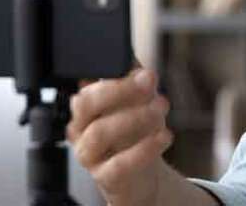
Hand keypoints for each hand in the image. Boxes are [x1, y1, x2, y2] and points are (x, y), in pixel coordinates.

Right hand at [69, 67, 173, 204]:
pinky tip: (165, 135)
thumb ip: (137, 81)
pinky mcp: (105, 177)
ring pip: (100, 132)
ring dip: (135, 116)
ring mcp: (89, 154)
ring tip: (161, 107)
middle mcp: (81, 127)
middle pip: (85, 104)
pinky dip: (145, 147)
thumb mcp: (140, 101)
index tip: (142, 71)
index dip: (112, 75)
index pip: (86, 84)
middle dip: (119, 89)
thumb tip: (142, 69)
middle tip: (150, 82)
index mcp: (86, 104)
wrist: (142, 175)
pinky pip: (119, 163)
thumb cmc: (136, 133)